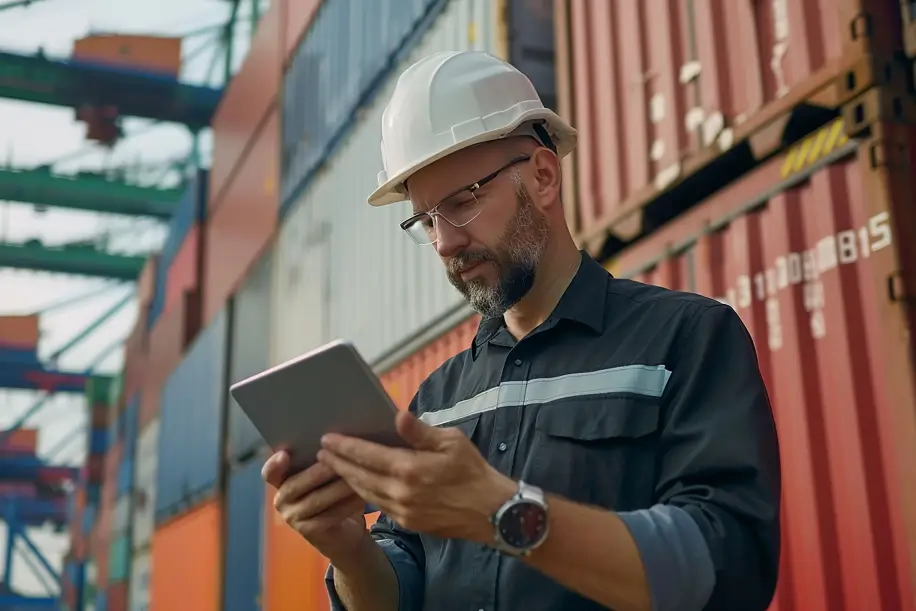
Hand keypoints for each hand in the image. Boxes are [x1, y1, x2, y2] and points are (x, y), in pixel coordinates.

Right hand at [262, 451, 367, 558]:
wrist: (343, 533)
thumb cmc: (334, 495)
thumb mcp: (327, 476)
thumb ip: (325, 459)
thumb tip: (339, 439)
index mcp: (282, 480)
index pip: (270, 473)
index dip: (274, 464)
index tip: (285, 454)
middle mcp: (281, 500)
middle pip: (297, 483)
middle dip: (321, 470)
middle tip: (342, 456)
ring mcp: (293, 518)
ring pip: (316, 499)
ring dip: (339, 486)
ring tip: (358, 474)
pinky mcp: (309, 532)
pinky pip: (329, 516)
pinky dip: (347, 504)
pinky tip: (362, 496)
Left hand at [317, 411, 515, 542]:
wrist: (493, 512)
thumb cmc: (474, 472)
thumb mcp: (452, 442)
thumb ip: (420, 431)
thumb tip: (397, 416)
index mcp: (410, 469)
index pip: (368, 455)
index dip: (345, 446)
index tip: (327, 439)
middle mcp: (401, 493)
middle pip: (359, 476)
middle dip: (339, 462)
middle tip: (322, 451)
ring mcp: (403, 511)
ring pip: (366, 493)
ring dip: (348, 479)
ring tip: (334, 466)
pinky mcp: (409, 523)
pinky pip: (379, 505)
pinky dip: (365, 492)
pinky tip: (360, 484)